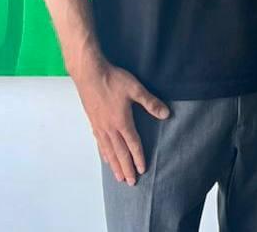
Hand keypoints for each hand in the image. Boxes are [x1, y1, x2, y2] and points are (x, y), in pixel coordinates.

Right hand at [72, 56, 169, 184]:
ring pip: (108, 151)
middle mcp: (110, 128)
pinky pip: (99, 143)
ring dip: (114, 165)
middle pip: (120, 152)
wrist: (89, 74)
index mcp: (122, 121)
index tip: (142, 170)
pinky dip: (104, 153)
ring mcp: (99, 127)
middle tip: (130, 182)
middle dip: (126, 168)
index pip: (132, 144)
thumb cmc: (113, 80)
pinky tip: (105, 157)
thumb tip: (166, 114)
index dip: (138, 157)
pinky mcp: (93, 122)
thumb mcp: (135, 89)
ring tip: (118, 176)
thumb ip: (150, 103)